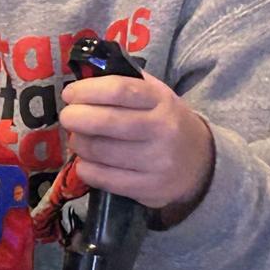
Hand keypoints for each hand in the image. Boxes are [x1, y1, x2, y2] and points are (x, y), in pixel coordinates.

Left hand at [58, 71, 215, 212]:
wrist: (201, 163)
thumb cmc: (166, 122)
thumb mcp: (156, 96)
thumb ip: (126, 84)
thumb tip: (83, 81)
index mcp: (161, 100)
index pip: (119, 90)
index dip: (87, 90)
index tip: (70, 93)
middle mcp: (162, 129)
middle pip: (106, 121)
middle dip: (76, 118)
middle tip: (68, 118)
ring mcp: (157, 161)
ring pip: (101, 152)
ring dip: (79, 144)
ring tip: (78, 140)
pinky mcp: (149, 188)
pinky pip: (104, 179)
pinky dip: (86, 169)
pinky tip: (87, 162)